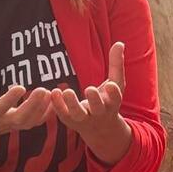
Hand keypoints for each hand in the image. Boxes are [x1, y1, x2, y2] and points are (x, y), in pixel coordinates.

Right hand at [0, 52, 51, 142]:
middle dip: (32, 105)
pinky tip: (54, 99)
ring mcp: (12, 125)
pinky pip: (35, 122)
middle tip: (43, 90)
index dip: (10, 99)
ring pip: (30, 121)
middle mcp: (1, 121)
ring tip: (51, 92)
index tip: (21, 87)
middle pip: (20, 118)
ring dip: (42, 108)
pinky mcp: (19, 126)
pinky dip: (46, 113)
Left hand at [50, 42, 131, 164]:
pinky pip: (62, 114)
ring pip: (78, 114)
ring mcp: (84, 119)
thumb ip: (116, 64)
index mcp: (112, 103)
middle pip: (97, 109)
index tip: (110, 85)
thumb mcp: (116, 83)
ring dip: (72, 104)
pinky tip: (53, 92)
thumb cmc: (108, 100)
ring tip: (65, 91)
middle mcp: (99, 113)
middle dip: (94, 100)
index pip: (115, 99)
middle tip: (89, 89)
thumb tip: (119, 43)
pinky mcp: (69, 120)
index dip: (113, 93)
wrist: (99, 128)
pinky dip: (57, 105)